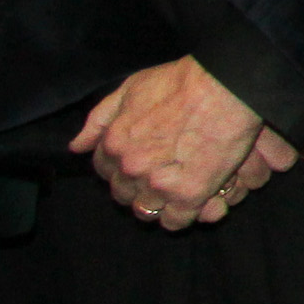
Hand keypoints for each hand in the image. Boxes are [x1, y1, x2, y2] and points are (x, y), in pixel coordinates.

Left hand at [70, 56, 303, 228]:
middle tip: (164, 175)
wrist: (226, 85)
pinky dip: (183, 215)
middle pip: (125, 194)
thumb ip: (100, 119)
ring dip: (161, 203)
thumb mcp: (130, 88)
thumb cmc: (181, 81)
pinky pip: (176, 221)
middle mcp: (131, 168)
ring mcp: (158, 184)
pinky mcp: (189, 195)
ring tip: (180, 190)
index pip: (105, 171)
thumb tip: (77, 147)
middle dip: (140, 187)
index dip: (122, 168)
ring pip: (148, 211)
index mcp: (114, 143)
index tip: (141, 164)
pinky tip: (194, 202)